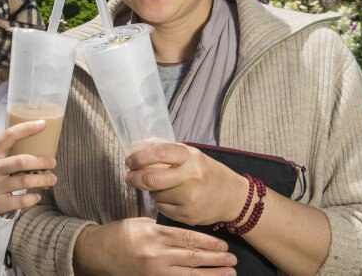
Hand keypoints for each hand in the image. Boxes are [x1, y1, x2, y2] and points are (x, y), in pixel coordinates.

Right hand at [0, 120, 56, 213]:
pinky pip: (20, 201)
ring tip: (52, 179)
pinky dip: (33, 198)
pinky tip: (37, 196)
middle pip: (21, 161)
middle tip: (53, 162)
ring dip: (42, 180)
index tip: (43, 124)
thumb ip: (6, 151)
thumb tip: (35, 140)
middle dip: (41, 161)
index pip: (9, 136)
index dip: (26, 129)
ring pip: (24, 181)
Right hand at [73, 219, 236, 275]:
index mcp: (153, 234)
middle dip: (216, 259)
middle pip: (192, 256)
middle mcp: (156, 253)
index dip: (208, 241)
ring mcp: (154, 271)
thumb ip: (160, 227)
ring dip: (212, 274)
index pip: (187, 238)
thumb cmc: (117, 235)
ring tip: (228, 272)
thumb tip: (184, 231)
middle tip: (233, 260)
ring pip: (189, 274)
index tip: (223, 244)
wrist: (95, 253)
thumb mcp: (138, 222)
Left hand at [124, 143, 248, 226]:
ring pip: (155, 195)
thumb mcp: (191, 155)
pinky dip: (160, 203)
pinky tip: (170, 198)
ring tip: (160, 187)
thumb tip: (137, 145)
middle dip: (134, 178)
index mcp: (190, 157)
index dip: (139, 157)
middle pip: (151, 179)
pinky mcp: (188, 215)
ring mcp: (189, 198)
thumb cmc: (207, 172)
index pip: (159, 153)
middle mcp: (190, 177)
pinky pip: (162, 208)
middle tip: (128, 177)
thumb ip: (165, 149)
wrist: (233, 198)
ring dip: (151, 191)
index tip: (129, 160)